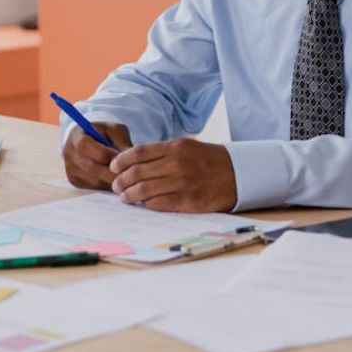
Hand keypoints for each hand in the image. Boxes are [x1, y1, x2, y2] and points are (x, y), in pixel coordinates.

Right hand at [62, 123, 132, 189]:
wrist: (90, 141)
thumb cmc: (104, 134)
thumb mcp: (115, 130)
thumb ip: (122, 142)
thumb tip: (131, 158)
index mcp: (76, 137)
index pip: (86, 146)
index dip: (106, 153)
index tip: (122, 157)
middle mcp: (69, 154)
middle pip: (91, 168)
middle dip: (113, 171)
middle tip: (130, 172)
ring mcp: (71, 170)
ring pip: (94, 180)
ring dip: (111, 180)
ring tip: (125, 176)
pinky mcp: (76, 182)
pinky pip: (94, 187)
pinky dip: (107, 185)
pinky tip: (116, 179)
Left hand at [109, 138, 237, 212]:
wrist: (238, 174)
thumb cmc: (209, 160)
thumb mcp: (186, 147)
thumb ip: (162, 153)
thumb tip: (135, 162)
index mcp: (175, 148)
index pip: (138, 153)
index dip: (121, 161)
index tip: (113, 167)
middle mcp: (176, 164)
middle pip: (137, 172)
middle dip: (121, 181)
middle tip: (116, 186)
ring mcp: (182, 183)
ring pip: (144, 190)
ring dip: (129, 195)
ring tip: (124, 197)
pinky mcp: (187, 201)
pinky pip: (158, 204)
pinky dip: (146, 205)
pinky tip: (142, 204)